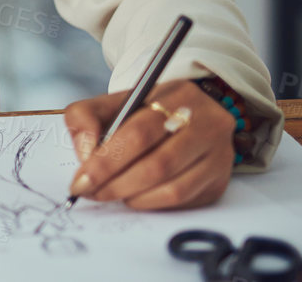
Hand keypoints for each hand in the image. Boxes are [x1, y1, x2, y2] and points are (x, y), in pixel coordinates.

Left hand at [64, 79, 235, 210]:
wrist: (186, 113)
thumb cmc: (144, 111)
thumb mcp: (113, 102)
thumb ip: (85, 117)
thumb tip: (85, 152)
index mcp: (178, 96)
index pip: (139, 133)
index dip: (107, 160)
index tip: (81, 179)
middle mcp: (207, 124)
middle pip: (159, 164)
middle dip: (117, 183)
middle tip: (91, 192)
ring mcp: (218, 154)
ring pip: (174, 188)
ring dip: (134, 197)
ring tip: (110, 194)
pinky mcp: (219, 180)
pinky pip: (185, 201)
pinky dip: (153, 204)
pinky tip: (134, 197)